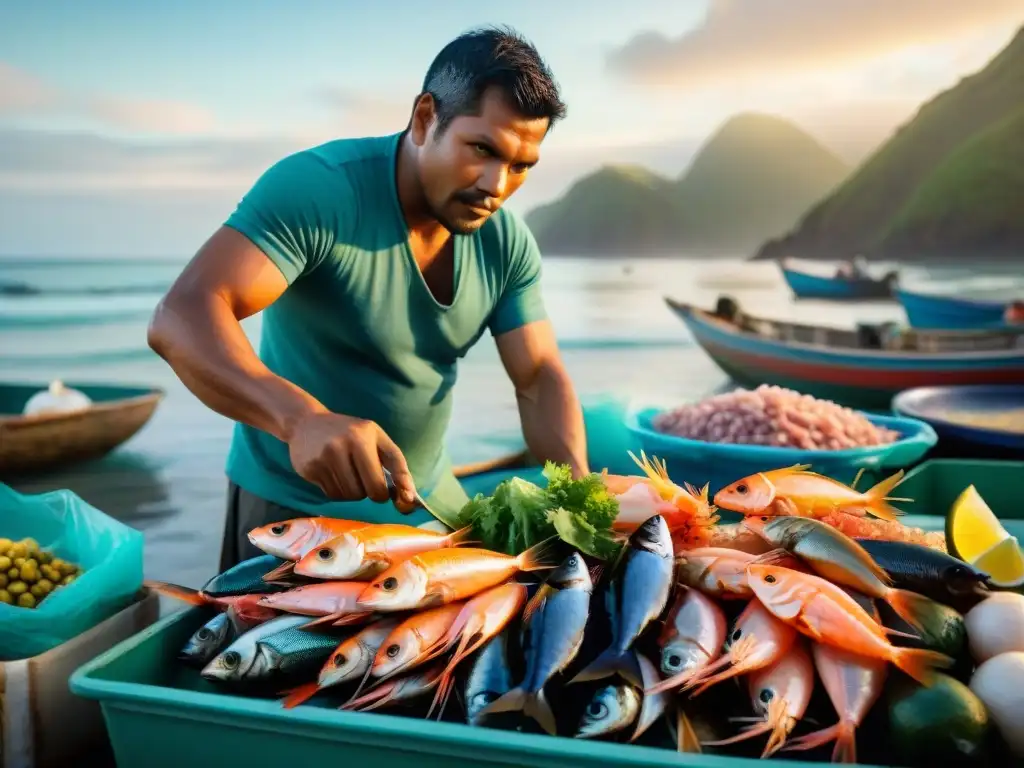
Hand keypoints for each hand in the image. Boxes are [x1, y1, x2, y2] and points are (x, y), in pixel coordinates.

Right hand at [286, 412, 416, 511]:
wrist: (306, 423)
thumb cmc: (350, 432)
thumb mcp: (377, 438)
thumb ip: (397, 465)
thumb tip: (410, 497)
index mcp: (362, 438)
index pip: (378, 483)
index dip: (386, 494)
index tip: (388, 493)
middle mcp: (340, 447)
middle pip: (364, 493)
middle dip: (370, 492)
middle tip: (367, 479)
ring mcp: (322, 459)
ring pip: (348, 496)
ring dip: (353, 492)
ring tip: (349, 473)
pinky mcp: (309, 470)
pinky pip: (331, 495)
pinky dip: (338, 490)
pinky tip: (334, 473)